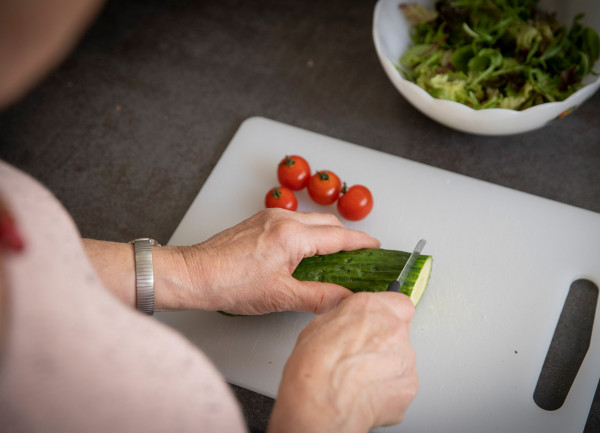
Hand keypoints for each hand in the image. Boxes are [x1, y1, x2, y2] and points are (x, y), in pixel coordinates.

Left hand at [170, 208, 379, 313]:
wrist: (194, 274)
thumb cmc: (230, 284)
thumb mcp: (280, 296)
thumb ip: (319, 297)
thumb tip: (346, 300)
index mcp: (292, 236)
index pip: (339, 236)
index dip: (362, 243)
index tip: (376, 248)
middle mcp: (283, 219)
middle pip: (328, 222)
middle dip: (347, 237)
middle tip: (359, 256)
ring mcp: (270, 217)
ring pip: (311, 220)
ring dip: (327, 234)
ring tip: (334, 256)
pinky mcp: (259, 220)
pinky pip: (294, 221)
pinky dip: (308, 232)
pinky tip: (305, 251)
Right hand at [268, 292, 417, 432]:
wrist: (323, 403)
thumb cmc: (314, 367)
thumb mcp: (319, 326)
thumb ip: (346, 320)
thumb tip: (349, 324)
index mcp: (371, 308)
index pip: (397, 303)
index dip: (388, 315)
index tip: (378, 323)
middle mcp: (394, 329)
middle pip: (399, 333)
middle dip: (384, 344)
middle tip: (361, 358)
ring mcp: (406, 358)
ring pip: (400, 360)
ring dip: (385, 368)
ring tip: (358, 380)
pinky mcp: (409, 386)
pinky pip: (400, 385)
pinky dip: (386, 390)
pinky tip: (365, 395)